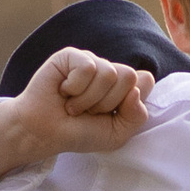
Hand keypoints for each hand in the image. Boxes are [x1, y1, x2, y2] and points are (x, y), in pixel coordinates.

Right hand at [0, 51, 152, 177]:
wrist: (44, 133)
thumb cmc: (79, 132)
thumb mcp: (116, 134)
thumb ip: (137, 115)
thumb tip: (141, 83)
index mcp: (123, 86)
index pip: (144, 82)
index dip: (127, 106)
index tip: (107, 117)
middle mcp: (109, 70)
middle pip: (129, 76)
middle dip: (107, 103)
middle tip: (88, 111)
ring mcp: (90, 61)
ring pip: (109, 73)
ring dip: (88, 98)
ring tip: (73, 104)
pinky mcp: (71, 56)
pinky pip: (88, 68)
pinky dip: (76, 88)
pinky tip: (63, 92)